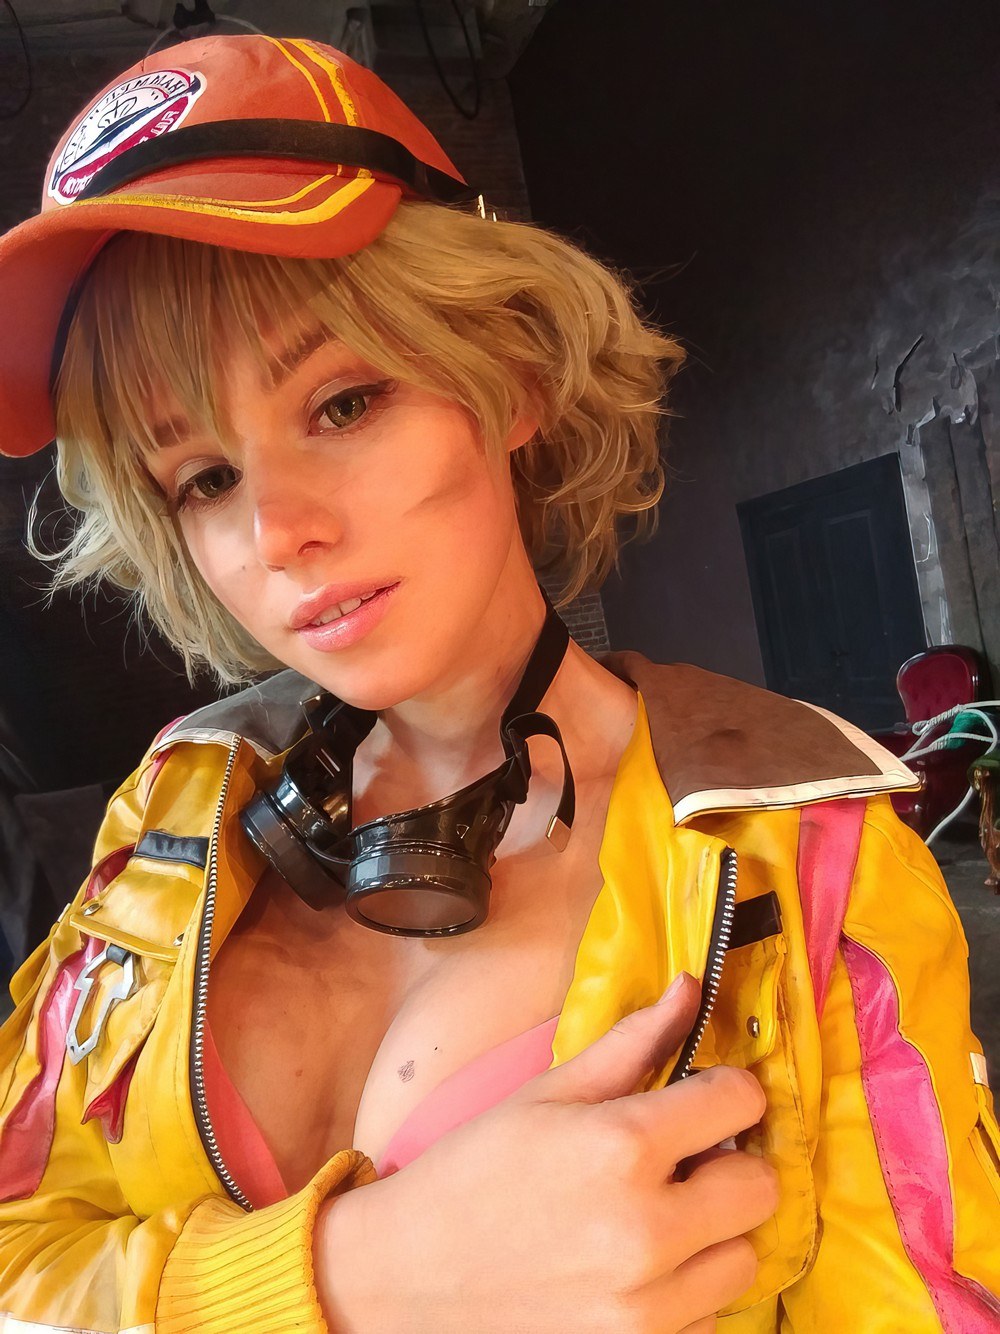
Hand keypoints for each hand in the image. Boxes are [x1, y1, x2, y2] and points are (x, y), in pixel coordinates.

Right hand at [316, 973, 777, 1331]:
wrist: (411, 1274)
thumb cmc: (476, 1171)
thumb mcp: (547, 1094)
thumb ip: (630, 1044)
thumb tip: (691, 988)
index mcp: (622, 1146)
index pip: (741, 1102)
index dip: (728, 1091)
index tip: (706, 1098)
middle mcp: (648, 1229)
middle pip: (761, 1187)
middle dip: (731, 1165)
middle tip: (685, 1162)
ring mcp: (646, 1305)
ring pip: (743, 1258)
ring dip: (714, 1234)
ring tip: (658, 1217)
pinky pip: (707, 1315)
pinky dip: (686, 1290)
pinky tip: (637, 1267)